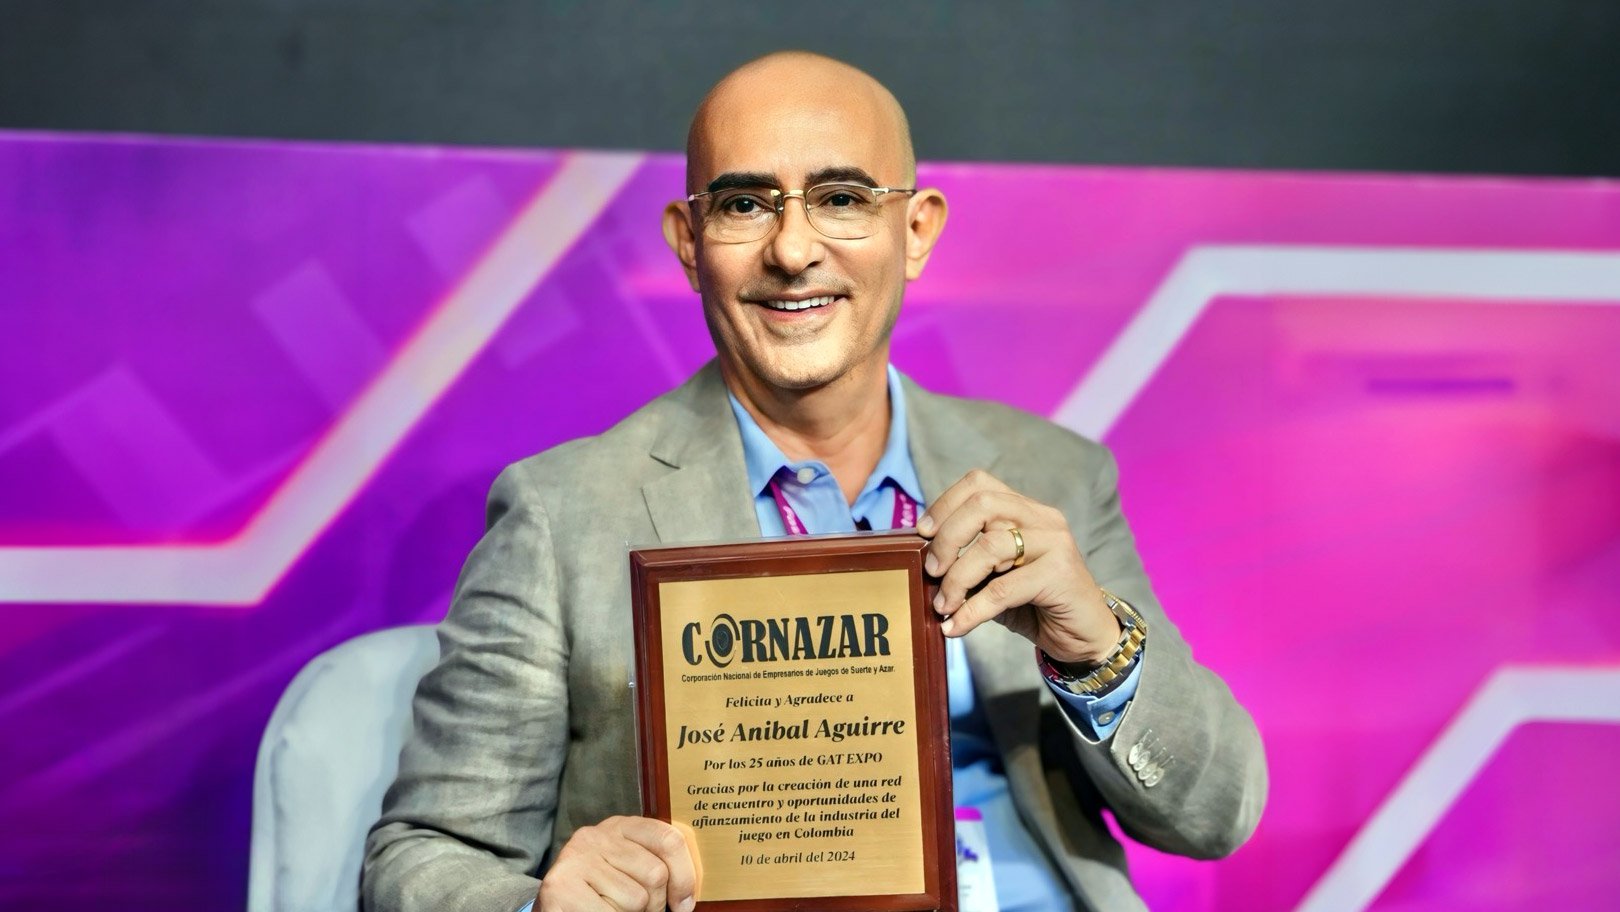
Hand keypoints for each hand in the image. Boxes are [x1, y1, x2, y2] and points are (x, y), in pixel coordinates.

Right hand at [537, 816, 698, 911]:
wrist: (554, 906)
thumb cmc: (599, 892)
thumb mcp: (628, 868)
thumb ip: (655, 865)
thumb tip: (689, 895)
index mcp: (619, 826)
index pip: (668, 839)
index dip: (685, 877)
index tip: (684, 904)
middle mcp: (596, 836)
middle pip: (656, 874)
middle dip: (655, 904)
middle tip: (639, 911)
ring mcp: (576, 859)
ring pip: (637, 899)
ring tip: (611, 909)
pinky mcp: (561, 887)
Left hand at [917, 469, 1120, 665]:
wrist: (1084, 637)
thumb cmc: (1034, 605)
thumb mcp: (994, 578)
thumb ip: (968, 564)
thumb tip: (923, 564)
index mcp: (1024, 510)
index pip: (979, 483)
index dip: (945, 503)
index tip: (922, 533)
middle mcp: (1042, 518)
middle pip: (982, 505)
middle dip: (947, 538)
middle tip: (930, 570)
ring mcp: (1055, 542)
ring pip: (989, 546)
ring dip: (956, 579)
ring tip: (943, 606)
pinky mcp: (1060, 573)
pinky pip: (1002, 589)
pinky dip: (972, 610)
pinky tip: (956, 626)